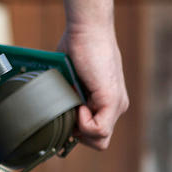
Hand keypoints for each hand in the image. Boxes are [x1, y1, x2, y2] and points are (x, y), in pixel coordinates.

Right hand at [58, 25, 128, 150]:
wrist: (87, 29)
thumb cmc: (77, 47)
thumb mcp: (71, 79)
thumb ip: (70, 97)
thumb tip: (54, 111)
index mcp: (108, 102)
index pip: (96, 133)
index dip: (78, 132)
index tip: (65, 115)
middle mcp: (116, 106)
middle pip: (99, 141)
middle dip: (79, 134)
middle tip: (68, 112)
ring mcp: (117, 104)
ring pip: (100, 140)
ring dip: (80, 128)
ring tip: (73, 104)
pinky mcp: (112, 100)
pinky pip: (99, 130)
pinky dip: (83, 122)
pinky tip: (78, 103)